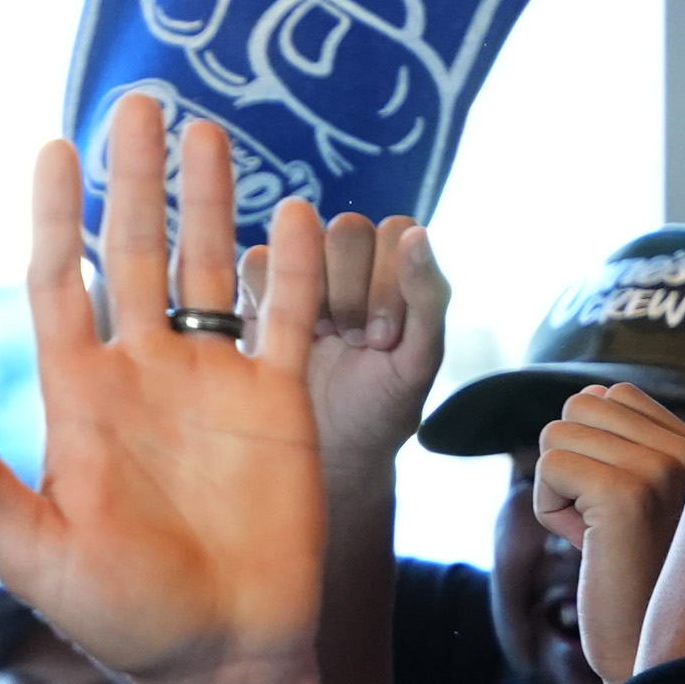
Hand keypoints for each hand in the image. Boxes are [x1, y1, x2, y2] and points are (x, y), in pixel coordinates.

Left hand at [0, 95, 327, 683]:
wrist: (220, 659)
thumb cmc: (121, 620)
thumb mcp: (38, 555)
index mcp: (79, 400)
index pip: (58, 284)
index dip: (52, 216)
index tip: (50, 146)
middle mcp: (142, 376)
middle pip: (131, 253)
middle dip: (131, 179)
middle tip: (137, 101)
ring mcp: (211, 383)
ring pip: (206, 268)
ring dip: (207, 200)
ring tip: (208, 127)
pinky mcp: (277, 404)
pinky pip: (285, 319)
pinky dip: (292, 267)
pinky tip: (297, 211)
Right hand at [258, 205, 448, 496]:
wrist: (326, 452)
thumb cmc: (380, 407)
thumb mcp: (417, 360)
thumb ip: (428, 297)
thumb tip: (418, 234)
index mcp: (398, 265)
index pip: (394, 233)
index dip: (388, 283)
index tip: (382, 340)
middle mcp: (352, 258)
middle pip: (348, 231)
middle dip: (352, 292)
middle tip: (351, 342)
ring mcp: (303, 270)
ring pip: (301, 241)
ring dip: (310, 296)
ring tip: (319, 341)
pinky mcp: (257, 290)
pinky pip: (256, 262)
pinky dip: (268, 298)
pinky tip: (283, 339)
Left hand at [536, 380, 684, 683]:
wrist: (653, 658)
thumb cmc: (638, 588)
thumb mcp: (636, 505)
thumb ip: (621, 448)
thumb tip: (584, 395)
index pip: (615, 394)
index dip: (590, 450)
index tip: (615, 509)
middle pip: (580, 405)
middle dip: (569, 466)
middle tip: (602, 525)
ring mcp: (663, 467)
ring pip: (558, 432)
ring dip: (558, 490)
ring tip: (599, 537)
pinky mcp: (627, 494)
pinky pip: (549, 467)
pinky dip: (550, 510)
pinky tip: (589, 547)